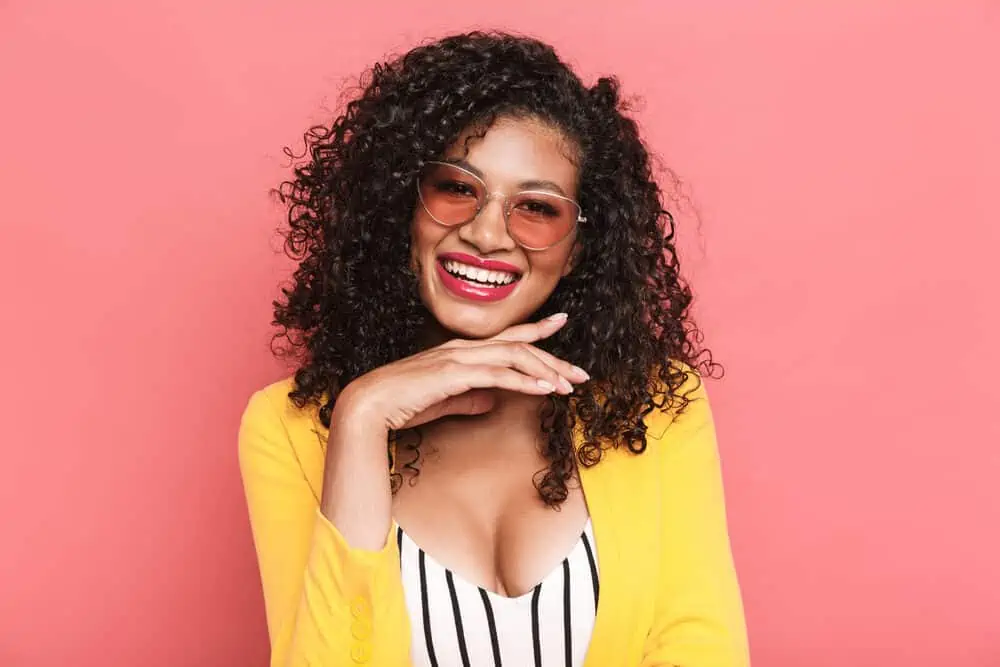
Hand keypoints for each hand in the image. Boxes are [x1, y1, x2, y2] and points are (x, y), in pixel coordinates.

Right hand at [336, 313, 589, 431]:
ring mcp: (458, 358)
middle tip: (581, 373)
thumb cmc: (402, 405)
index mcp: (461, 352)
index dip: (536, 329)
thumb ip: (469, 399)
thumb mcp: (444, 403)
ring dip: (545, 371)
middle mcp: (463, 349)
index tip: (561, 322)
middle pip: (519, 346)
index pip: (506, 336)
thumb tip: (491, 401)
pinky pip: (498, 375)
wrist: (369, 406)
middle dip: (553, 358)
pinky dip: (525, 381)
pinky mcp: (454, 374)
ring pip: (513, 356)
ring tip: (569, 385)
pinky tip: (545, 390)